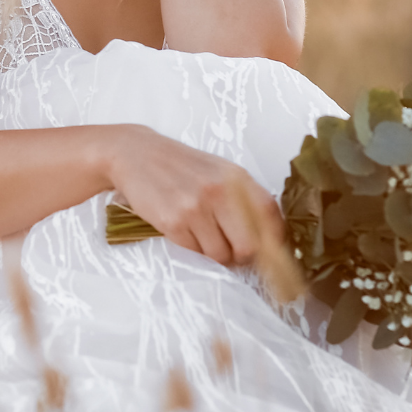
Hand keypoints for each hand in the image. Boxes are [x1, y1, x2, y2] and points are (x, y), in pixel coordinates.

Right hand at [102, 125, 283, 265]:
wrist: (137, 154)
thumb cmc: (182, 167)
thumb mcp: (220, 172)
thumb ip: (245, 199)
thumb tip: (269, 239)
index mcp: (238, 178)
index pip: (271, 218)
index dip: (275, 243)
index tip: (271, 255)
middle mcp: (220, 191)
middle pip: (249, 246)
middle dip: (242, 256)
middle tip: (232, 252)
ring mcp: (195, 207)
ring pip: (221, 255)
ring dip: (216, 255)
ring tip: (203, 237)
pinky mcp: (173, 222)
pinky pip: (195, 253)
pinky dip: (193, 249)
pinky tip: (184, 230)